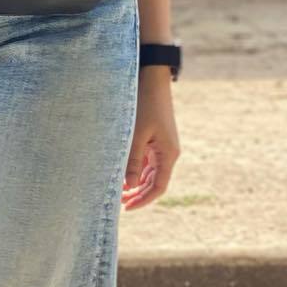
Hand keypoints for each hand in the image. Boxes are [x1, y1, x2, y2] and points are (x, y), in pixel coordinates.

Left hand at [122, 71, 179, 210]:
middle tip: (119, 203)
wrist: (151, 79)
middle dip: (138, 194)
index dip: (144, 200)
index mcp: (168, 153)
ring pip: (150, 173)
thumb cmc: (144, 104)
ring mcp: (162, 146)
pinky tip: (122, 175)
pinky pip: (146, 162)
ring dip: (136, 184)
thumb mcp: (135, 134)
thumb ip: (132, 161)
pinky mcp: (155, 139)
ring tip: (118, 192)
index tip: (127, 207)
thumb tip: (129, 186)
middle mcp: (168, 152)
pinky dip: (136, 171)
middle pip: (154, 182)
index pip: (158, 187)